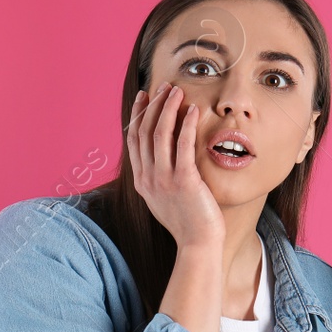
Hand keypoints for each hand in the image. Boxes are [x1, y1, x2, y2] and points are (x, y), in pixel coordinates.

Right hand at [128, 83, 223, 248]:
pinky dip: (186, 124)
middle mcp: (148, 178)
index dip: (138, 115)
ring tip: (177, 92)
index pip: (134, 140)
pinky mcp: (184, 181)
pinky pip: (183, 145)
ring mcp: (164, 179)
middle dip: (154, 105)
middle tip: (164, 87)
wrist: (197, 245)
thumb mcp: (165, 199)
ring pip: (160, 134)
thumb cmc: (187, 223)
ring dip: (168, 108)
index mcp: (142, 181)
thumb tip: (164, 159)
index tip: (146, 96)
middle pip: (144, 131)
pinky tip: (193, 111)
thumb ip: (160, 178)